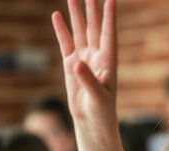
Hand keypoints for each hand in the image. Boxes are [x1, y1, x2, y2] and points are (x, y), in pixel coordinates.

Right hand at [52, 0, 116, 129]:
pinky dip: (61, 30)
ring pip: (80, 32)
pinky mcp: (71, 65)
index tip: (112, 0)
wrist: (92, 121)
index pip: (109, 35)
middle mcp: (97, 57)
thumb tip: (78, 64)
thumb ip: (88, 80)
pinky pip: (66, 43)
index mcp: (108, 62)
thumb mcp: (97, 97)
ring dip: (76, 15)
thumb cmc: (101, 111)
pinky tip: (57, 16)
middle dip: (92, 10)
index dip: (110, 18)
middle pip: (94, 28)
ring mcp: (84, 59)